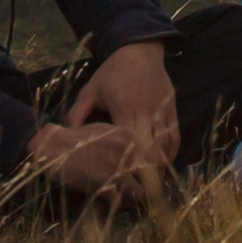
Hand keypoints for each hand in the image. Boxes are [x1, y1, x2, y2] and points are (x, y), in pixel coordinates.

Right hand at [28, 119, 147, 196]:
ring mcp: (116, 167)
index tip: (140, 183)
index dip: (146, 175)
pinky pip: (118, 202)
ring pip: (138, 193)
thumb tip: (141, 166)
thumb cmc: (76, 141)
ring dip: (128, 200)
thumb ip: (124, 147)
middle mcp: (126, 150)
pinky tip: (102, 203)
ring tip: (116, 199)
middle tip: (129, 194)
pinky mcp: (103, 182)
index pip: (150, 161)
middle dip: (140, 188)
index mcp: (128, 136)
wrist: (51, 147)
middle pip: (148, 178)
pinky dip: (112, 206)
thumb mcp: (104, 133)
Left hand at [82, 38, 179, 192]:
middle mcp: (147, 113)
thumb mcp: (90, 91)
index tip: (128, 185)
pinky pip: (175, 135)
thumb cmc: (111, 72)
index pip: (132, 147)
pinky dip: (171, 151)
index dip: (132, 168)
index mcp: (126, 111)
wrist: (139, 49)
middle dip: (149, 174)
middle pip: (153, 151)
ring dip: (161, 165)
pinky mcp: (172, 108)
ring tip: (154, 184)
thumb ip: (78, 114)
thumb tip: (66, 138)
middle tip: (142, 192)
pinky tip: (165, 163)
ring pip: (167, 145)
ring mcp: (162, 111)